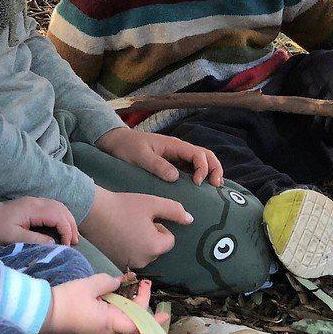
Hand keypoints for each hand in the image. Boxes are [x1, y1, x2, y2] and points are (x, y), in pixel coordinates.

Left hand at [0, 197, 78, 246]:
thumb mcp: (13, 238)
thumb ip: (35, 239)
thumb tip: (53, 242)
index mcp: (32, 209)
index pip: (58, 216)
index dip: (66, 230)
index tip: (67, 245)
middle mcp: (36, 202)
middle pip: (62, 209)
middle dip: (71, 225)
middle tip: (74, 242)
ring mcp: (35, 202)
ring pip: (59, 207)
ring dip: (68, 221)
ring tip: (72, 237)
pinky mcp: (33, 205)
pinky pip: (53, 208)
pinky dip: (61, 217)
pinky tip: (62, 228)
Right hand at [39, 275, 167, 333]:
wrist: (41, 314)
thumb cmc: (67, 301)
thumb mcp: (89, 286)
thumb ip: (107, 282)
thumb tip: (117, 283)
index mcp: (110, 323)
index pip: (139, 325)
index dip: (153, 321)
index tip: (164, 313)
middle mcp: (107, 331)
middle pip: (131, 318)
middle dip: (139, 300)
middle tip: (142, 282)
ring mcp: (98, 331)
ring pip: (120, 317)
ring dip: (127, 301)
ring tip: (129, 283)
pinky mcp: (90, 328)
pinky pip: (109, 317)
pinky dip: (115, 305)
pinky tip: (112, 292)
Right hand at [79, 187, 191, 269]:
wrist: (92, 211)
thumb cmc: (123, 205)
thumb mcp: (152, 203)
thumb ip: (174, 210)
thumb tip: (190, 219)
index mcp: (154, 247)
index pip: (169, 240)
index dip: (160, 227)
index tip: (145, 218)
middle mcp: (143, 261)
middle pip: (157, 248)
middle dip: (151, 236)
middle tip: (135, 222)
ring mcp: (129, 264)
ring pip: (145, 253)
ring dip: (141, 242)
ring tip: (126, 228)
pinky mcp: (117, 263)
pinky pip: (132, 256)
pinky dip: (129, 247)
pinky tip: (119, 235)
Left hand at [95, 126, 222, 185]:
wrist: (116, 143)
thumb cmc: (127, 147)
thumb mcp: (139, 156)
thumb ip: (157, 165)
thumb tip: (175, 177)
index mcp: (173, 145)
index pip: (198, 154)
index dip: (203, 168)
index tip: (197, 183)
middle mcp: (179, 150)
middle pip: (206, 156)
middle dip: (214, 169)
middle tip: (216, 187)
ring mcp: (176, 157)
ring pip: (201, 162)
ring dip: (210, 173)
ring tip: (214, 189)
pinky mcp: (172, 165)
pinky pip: (191, 170)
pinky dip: (200, 177)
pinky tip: (201, 190)